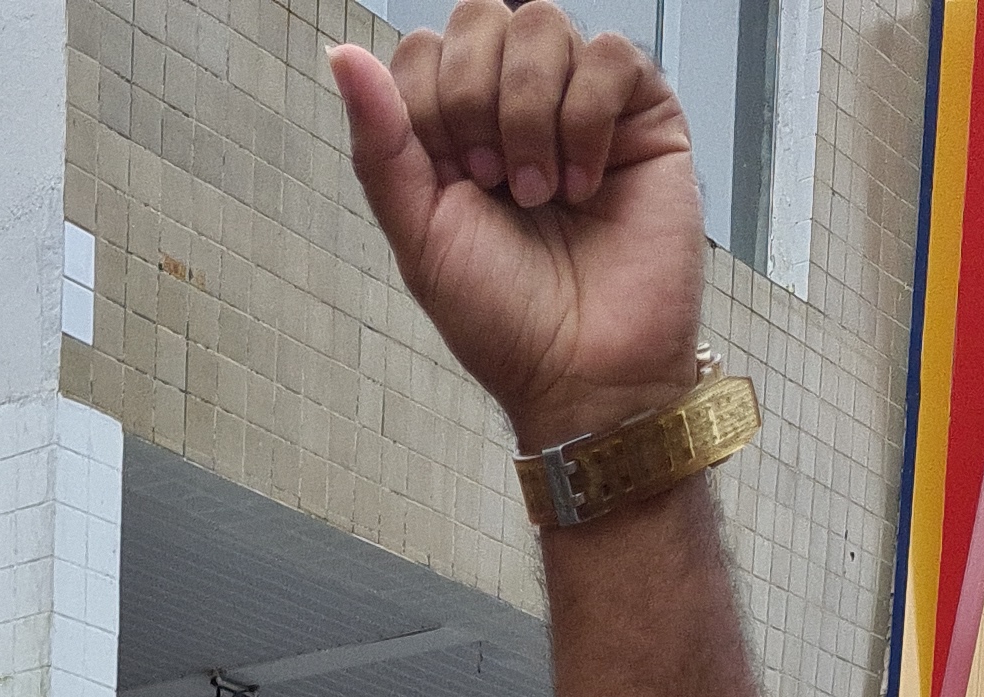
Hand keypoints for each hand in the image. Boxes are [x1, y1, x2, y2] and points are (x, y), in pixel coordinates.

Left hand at [329, 9, 701, 449]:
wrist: (583, 374)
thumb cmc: (505, 322)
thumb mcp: (419, 235)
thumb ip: (380, 145)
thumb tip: (341, 54)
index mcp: (457, 130)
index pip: (425, 48)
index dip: (431, 103)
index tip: (455, 181)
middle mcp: (516, 105)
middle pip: (480, 18)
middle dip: (476, 101)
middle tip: (496, 183)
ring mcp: (580, 102)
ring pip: (542, 24)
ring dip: (529, 116)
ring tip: (542, 194)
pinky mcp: (642, 112)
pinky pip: (609, 54)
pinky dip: (586, 121)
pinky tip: (586, 182)